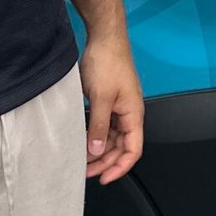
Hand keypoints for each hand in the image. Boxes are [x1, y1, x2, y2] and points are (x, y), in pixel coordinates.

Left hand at [79, 32, 144, 183]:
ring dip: (99, 150)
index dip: (120, 168)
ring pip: (112, 137)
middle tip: (85, 172)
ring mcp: (119, 107)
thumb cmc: (108, 62)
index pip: (133, 150)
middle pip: (122, 147)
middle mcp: (129, 113)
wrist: (104, 37)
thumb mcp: (101, 98)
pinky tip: (83, 140)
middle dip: (105, 162)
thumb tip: (97, 150)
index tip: (104, 179)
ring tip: (81, 159)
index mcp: (133, 114)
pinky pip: (105, 125)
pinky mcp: (109, 100)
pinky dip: (95, 135)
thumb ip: (99, 126)